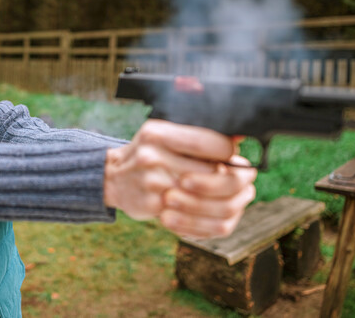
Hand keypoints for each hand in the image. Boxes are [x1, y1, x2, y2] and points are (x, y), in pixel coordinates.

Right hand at [104, 119, 255, 238]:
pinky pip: (193, 220)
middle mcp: (153, 157)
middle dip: (234, 180)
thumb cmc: (146, 154)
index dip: (230, 153)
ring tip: (232, 198)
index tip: (234, 157)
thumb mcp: (163, 135)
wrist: (112, 178)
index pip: (208, 143)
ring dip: (226, 202)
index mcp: (159, 134)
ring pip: (208, 201)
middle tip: (243, 181)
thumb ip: (195, 137)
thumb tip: (238, 139)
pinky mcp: (153, 207)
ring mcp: (153, 184)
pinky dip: (209, 220)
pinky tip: (214, 215)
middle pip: (213, 174)